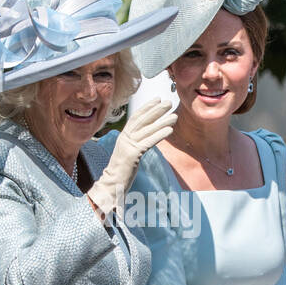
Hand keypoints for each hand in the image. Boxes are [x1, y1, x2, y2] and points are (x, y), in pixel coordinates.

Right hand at [87, 99, 175, 216]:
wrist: (111, 185)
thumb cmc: (122, 171)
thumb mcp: (129, 153)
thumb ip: (136, 143)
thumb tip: (147, 136)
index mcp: (123, 136)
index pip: (136, 117)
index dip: (147, 107)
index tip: (158, 100)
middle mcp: (124, 138)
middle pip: (142, 120)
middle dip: (156, 110)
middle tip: (169, 103)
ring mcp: (128, 146)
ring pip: (147, 130)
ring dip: (162, 121)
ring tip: (174, 116)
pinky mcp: (132, 155)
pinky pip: (148, 142)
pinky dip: (159, 134)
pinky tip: (170, 130)